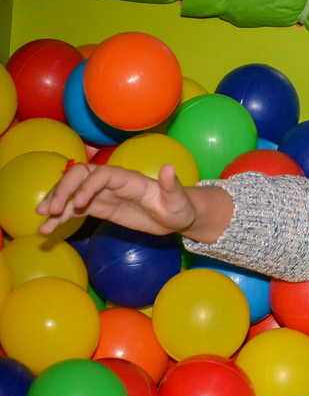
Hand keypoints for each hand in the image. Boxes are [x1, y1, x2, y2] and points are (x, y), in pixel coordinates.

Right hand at [36, 162, 196, 236]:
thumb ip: (172, 185)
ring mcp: (103, 194)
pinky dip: (60, 218)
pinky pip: (75, 210)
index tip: (79, 203)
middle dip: (63, 190)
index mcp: (129, 179)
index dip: (88, 186)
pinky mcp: (99, 207)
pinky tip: (47, 229)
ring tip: (41, 219)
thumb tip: (170, 167)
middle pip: (80, 177)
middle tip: (51, 210)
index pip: (102, 175)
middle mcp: (112, 183)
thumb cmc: (179, 207)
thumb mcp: (178, 200)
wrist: (176, 216)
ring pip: (72, 193)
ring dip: (55, 203)